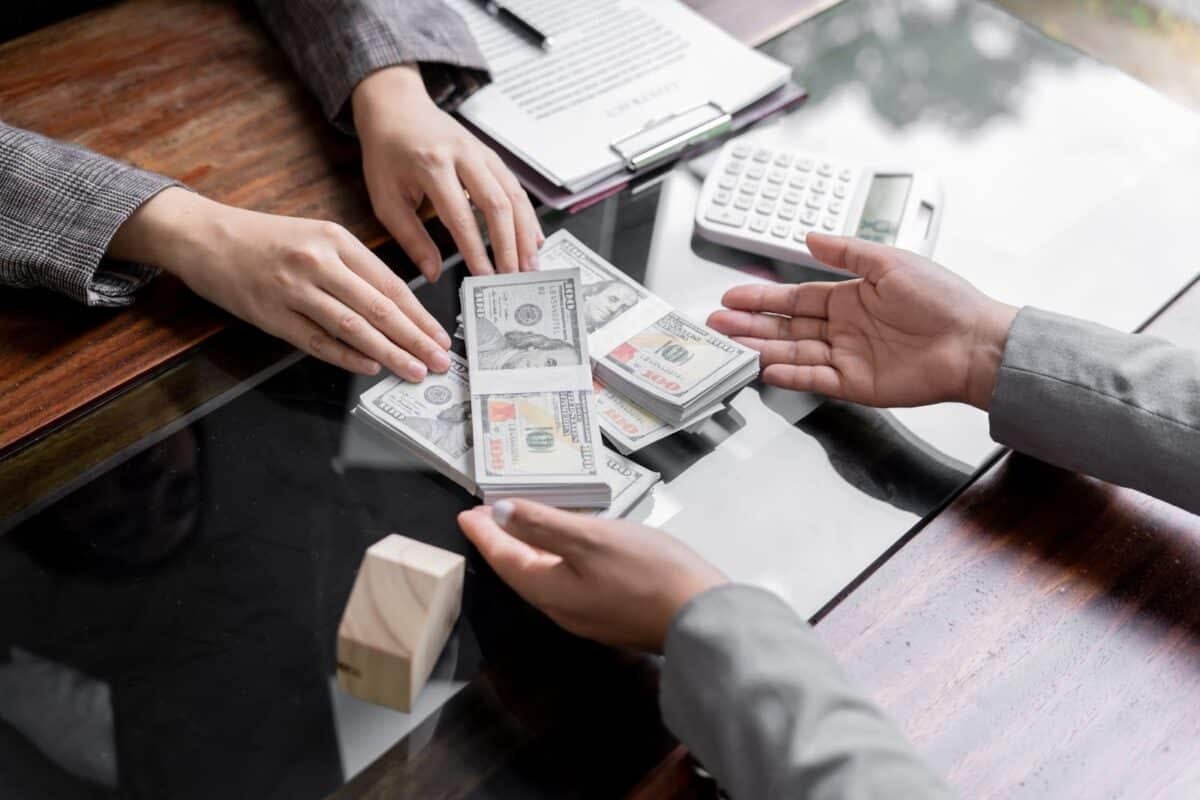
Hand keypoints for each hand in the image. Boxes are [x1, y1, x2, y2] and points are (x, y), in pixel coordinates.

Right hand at [108, 187, 450, 379]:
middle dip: (415, 340)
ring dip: (389, 353)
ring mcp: (293, 290)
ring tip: (415, 371)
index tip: (441, 337)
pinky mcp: (271, 315)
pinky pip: (317, 341)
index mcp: (335, 239)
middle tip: (439, 362)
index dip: (420, 316)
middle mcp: (317, 263)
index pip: (390, 285)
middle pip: (378, 309)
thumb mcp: (316, 236)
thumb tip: (397, 307)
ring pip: (352, 328)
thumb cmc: (266, 238)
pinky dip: (347, 356)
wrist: (204, 236)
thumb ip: (354, 268)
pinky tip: (371, 367)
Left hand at [351, 65, 542, 280]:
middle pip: (496, 204)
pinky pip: (515, 186)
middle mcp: (462, 155)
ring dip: (525, 233)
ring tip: (530, 264)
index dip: (475, 249)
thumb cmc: (387, 155)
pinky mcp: (490, 154)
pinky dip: (527, 215)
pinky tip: (534, 239)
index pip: (460, 216)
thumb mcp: (386, 198)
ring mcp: (481, 152)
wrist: (396, 107)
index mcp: (432, 166)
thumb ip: (410, 238)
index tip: (484, 276)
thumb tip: (433, 273)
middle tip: (515, 277)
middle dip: (509, 245)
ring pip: (513, 195)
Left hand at [458, 500, 727, 651]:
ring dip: (529, 550)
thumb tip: (498, 513)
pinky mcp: (612, 614)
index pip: (505, 559)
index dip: (484, 534)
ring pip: (545, 578)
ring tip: (522, 525)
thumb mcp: (591, 538)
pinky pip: (570, 583)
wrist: (702, 616)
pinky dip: (557, 559)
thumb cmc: (647, 572)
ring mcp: (588, 616)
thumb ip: (542, 525)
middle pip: (521, 572)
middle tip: (489, 514)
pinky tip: (570, 547)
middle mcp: (562, 609)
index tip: (466, 513)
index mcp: (550, 589)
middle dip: (502, 542)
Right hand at [707, 234, 1018, 409]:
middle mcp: (844, 329)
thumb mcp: (891, 262)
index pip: (795, 299)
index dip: (762, 298)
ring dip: (761, 348)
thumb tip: (810, 237)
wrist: (974, 341)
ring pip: (794, 352)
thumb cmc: (943, 299)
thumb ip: (847, 252)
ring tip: (730, 345)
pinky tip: (766, 369)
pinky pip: (815, 378)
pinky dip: (791, 374)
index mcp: (851, 298)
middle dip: (750, 325)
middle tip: (716, 324)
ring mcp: (848, 357)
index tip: (732, 297)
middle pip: (786, 328)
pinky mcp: (857, 384)